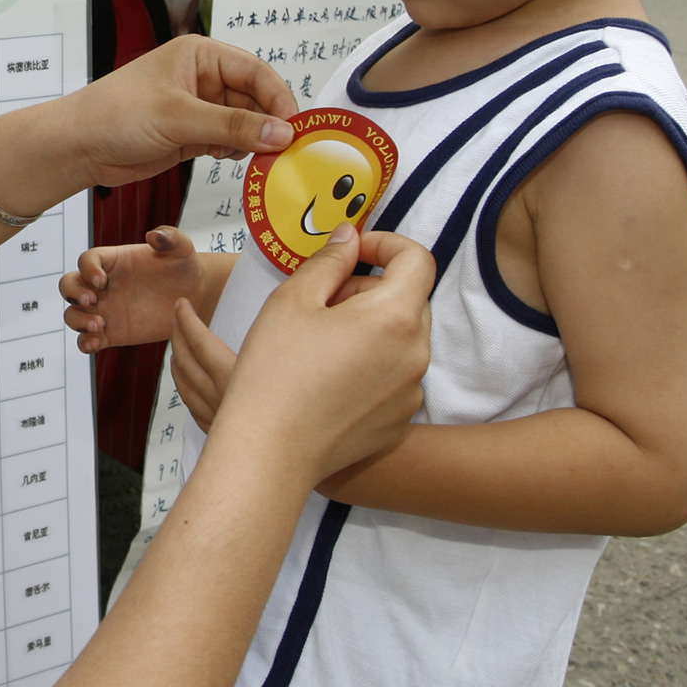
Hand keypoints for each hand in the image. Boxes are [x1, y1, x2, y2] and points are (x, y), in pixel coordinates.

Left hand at [49, 34, 295, 189]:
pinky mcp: (194, 134)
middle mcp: (205, 78)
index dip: (279, 98)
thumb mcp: (179, 116)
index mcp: (201, 55)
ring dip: (255, 141)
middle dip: (270, 123)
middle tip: (286, 151)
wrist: (80, 146)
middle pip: (256, 99)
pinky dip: (237, 152)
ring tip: (261, 159)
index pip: (256, 72)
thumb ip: (232, 125)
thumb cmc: (116, 114)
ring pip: (246, 123)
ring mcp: (200, 107)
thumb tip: (282, 132)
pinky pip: (230, 141)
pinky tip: (231, 159)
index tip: (294, 128)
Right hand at [62, 226, 202, 352]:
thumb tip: (154, 235)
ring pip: (73, 314)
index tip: (102, 281)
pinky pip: (88, 339)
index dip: (87, 269)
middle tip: (92, 300)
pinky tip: (95, 344)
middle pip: (69, 285)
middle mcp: (104, 285)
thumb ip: (170, 237)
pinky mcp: (113, 333)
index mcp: (114, 261)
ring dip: (78, 320)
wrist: (195, 296)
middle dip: (73, 293)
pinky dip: (84, 343)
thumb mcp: (182, 248)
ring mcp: (106, 309)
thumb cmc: (184, 267)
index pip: (87, 260)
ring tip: (99, 325)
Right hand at [185, 222, 430, 483]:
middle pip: (408, 299)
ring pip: (402, 338)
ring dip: (371, 327)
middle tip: (321, 302)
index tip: (350, 253)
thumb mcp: (292, 299)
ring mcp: (412, 392)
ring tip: (321, 344)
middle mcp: (417, 353)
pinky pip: (396, 376)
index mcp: (395, 316)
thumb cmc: (274, 371)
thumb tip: (350, 236)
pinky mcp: (400, 420)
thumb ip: (329, 259)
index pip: (417, 258)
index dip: (384, 244)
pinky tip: (329, 379)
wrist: (269, 450)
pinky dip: (371, 365)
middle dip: (369, 289)